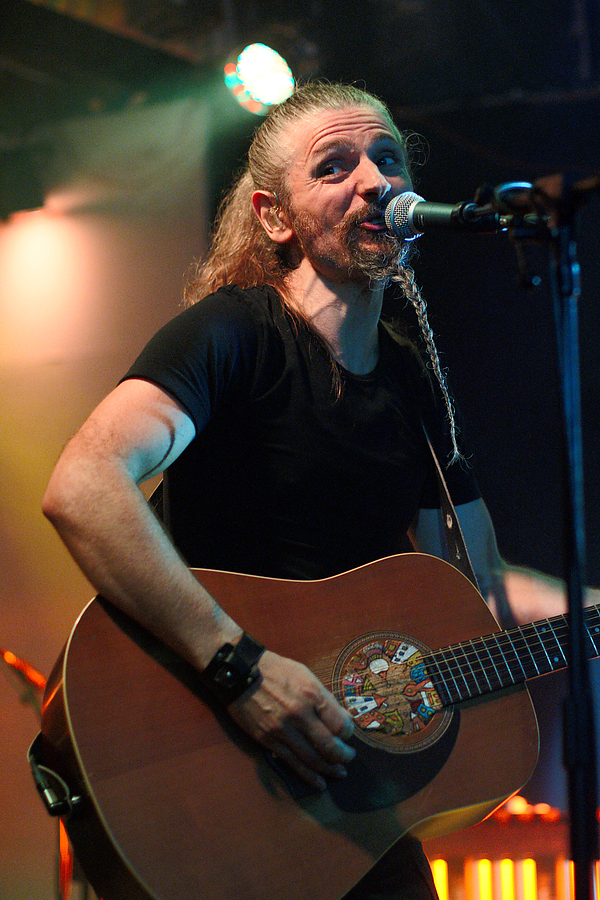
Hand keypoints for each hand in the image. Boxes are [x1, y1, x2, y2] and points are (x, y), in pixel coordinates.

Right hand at [227, 650, 354, 790]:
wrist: (240, 672)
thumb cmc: (277, 671)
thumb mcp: (306, 675)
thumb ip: (326, 699)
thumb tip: (345, 719)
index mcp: (311, 694)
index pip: (340, 725)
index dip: (349, 734)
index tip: (348, 734)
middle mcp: (299, 714)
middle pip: (329, 746)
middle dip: (344, 756)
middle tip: (348, 757)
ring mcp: (282, 730)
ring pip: (312, 759)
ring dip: (330, 769)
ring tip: (339, 773)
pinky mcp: (268, 741)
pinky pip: (292, 763)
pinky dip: (308, 776)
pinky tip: (319, 783)